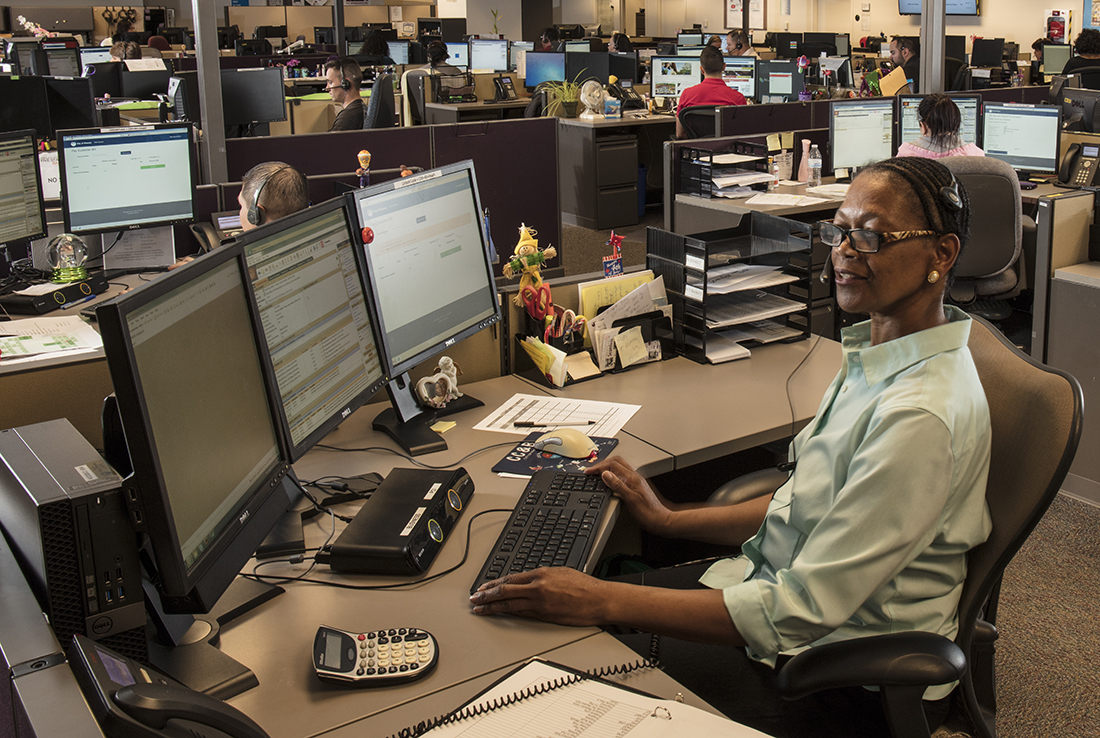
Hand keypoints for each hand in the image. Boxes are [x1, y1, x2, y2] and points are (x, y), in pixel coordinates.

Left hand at [470, 568, 608, 624]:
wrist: (599, 599)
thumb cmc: (584, 586)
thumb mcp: (560, 572)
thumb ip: (542, 576)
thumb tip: (528, 580)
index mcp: (541, 574)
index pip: (510, 579)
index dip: (493, 584)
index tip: (483, 587)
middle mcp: (537, 587)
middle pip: (505, 591)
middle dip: (486, 595)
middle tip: (474, 599)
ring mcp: (540, 602)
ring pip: (509, 604)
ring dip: (492, 607)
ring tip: (480, 609)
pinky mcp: (545, 615)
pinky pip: (521, 614)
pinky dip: (508, 614)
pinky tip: (500, 615)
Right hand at [585, 456, 674, 535]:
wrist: (660, 520)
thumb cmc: (648, 513)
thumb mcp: (630, 499)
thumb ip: (617, 485)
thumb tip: (605, 474)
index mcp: (632, 478)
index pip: (612, 465)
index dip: (599, 467)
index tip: (589, 472)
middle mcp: (634, 477)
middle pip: (616, 462)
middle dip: (602, 464)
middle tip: (591, 471)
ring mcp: (635, 481)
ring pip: (619, 467)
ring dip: (607, 468)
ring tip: (597, 473)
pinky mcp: (635, 487)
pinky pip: (622, 475)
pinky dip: (612, 475)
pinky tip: (609, 481)